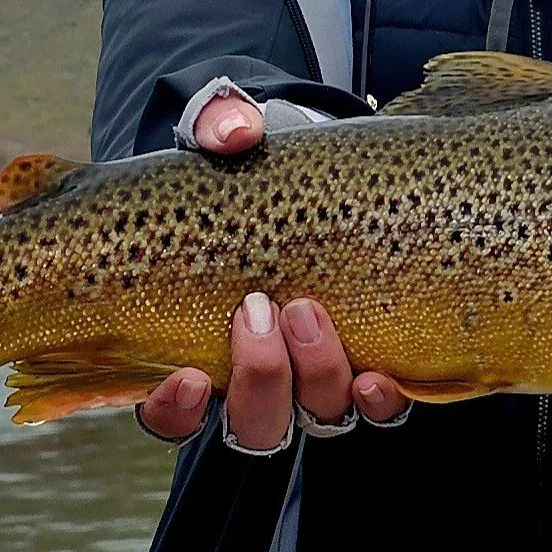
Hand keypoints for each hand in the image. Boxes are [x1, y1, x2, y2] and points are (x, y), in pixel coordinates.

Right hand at [135, 92, 407, 441]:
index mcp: (200, 343)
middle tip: (259, 309)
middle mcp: (260, 374)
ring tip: (309, 310)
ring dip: (315, 378)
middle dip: (257, 378)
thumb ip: (219, 126)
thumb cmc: (256, 165)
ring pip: (316, 416)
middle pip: (255, 424)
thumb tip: (235, 133)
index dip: (173, 411)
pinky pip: (376, 406)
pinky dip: (378, 400)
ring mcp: (317, 372)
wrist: (323, 168)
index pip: (172, 413)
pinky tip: (379, 375)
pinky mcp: (372, 357)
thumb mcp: (226, 139)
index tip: (186, 375)